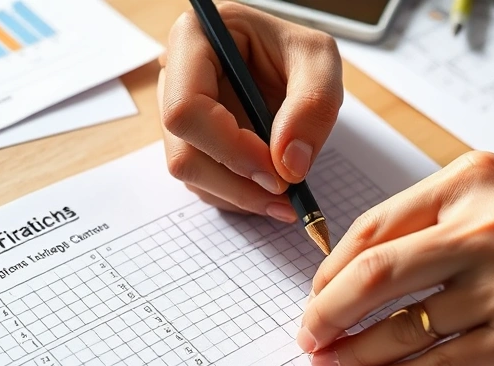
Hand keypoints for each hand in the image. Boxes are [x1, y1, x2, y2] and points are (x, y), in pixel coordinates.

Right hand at [158, 2, 342, 221]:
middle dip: (237, 183)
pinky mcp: (191, 144)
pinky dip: (239, 196)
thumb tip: (289, 165)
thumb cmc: (299, 52)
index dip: (230, 148)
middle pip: (183, 152)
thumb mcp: (320, 61)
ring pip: (192, 176)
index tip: (277, 172)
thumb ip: (313, 104)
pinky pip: (204, 184)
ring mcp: (179, 117)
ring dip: (240, 195)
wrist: (292, 65)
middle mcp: (172, 80)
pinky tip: (269, 188)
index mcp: (192, 40)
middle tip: (286, 196)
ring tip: (285, 194)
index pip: (187, 108)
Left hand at [298, 152, 493, 365]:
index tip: (316, 296)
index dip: (331, 269)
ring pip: (403, 324)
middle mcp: (488, 224)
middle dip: (326, 312)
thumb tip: (365, 269)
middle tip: (307, 339)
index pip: (376, 226)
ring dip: (353, 353)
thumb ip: (445, 222)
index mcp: (476, 180)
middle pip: (376, 273)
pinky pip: (438, 365)